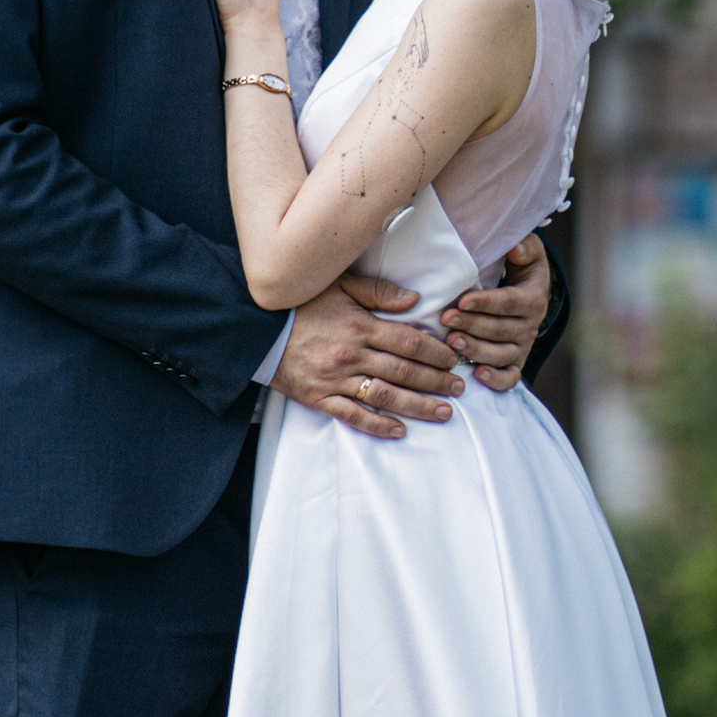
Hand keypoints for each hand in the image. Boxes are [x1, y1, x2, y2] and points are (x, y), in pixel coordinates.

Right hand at [273, 273, 465, 440]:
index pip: (408, 342)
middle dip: (437, 381)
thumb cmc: (300, 304)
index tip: (454, 359)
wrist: (256, 329)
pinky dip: (377, 425)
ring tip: (443, 412)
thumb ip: (377, 291)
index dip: (436, 352)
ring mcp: (335, 379)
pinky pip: (352, 415)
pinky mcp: (319, 397)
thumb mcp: (338, 286)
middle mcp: (351, 354)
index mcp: (359, 325)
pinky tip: (399, 430)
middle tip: (460, 388)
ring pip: (385, 396)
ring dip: (418, 406)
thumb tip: (414, 300)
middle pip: (404, 372)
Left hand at [441, 234, 549, 391]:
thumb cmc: (520, 267)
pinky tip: (477, 375)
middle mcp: (530, 326)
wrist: (528, 291)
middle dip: (472, 325)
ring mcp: (522, 347)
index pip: (508, 303)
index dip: (486, 303)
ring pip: (501, 354)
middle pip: (500, 330)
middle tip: (446, 320)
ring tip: (452, 343)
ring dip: (476, 349)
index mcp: (533, 299)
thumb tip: (515, 248)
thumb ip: (524, 247)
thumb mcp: (527, 251)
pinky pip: (510, 377)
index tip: (462, 301)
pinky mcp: (515, 362)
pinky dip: (496, 380)